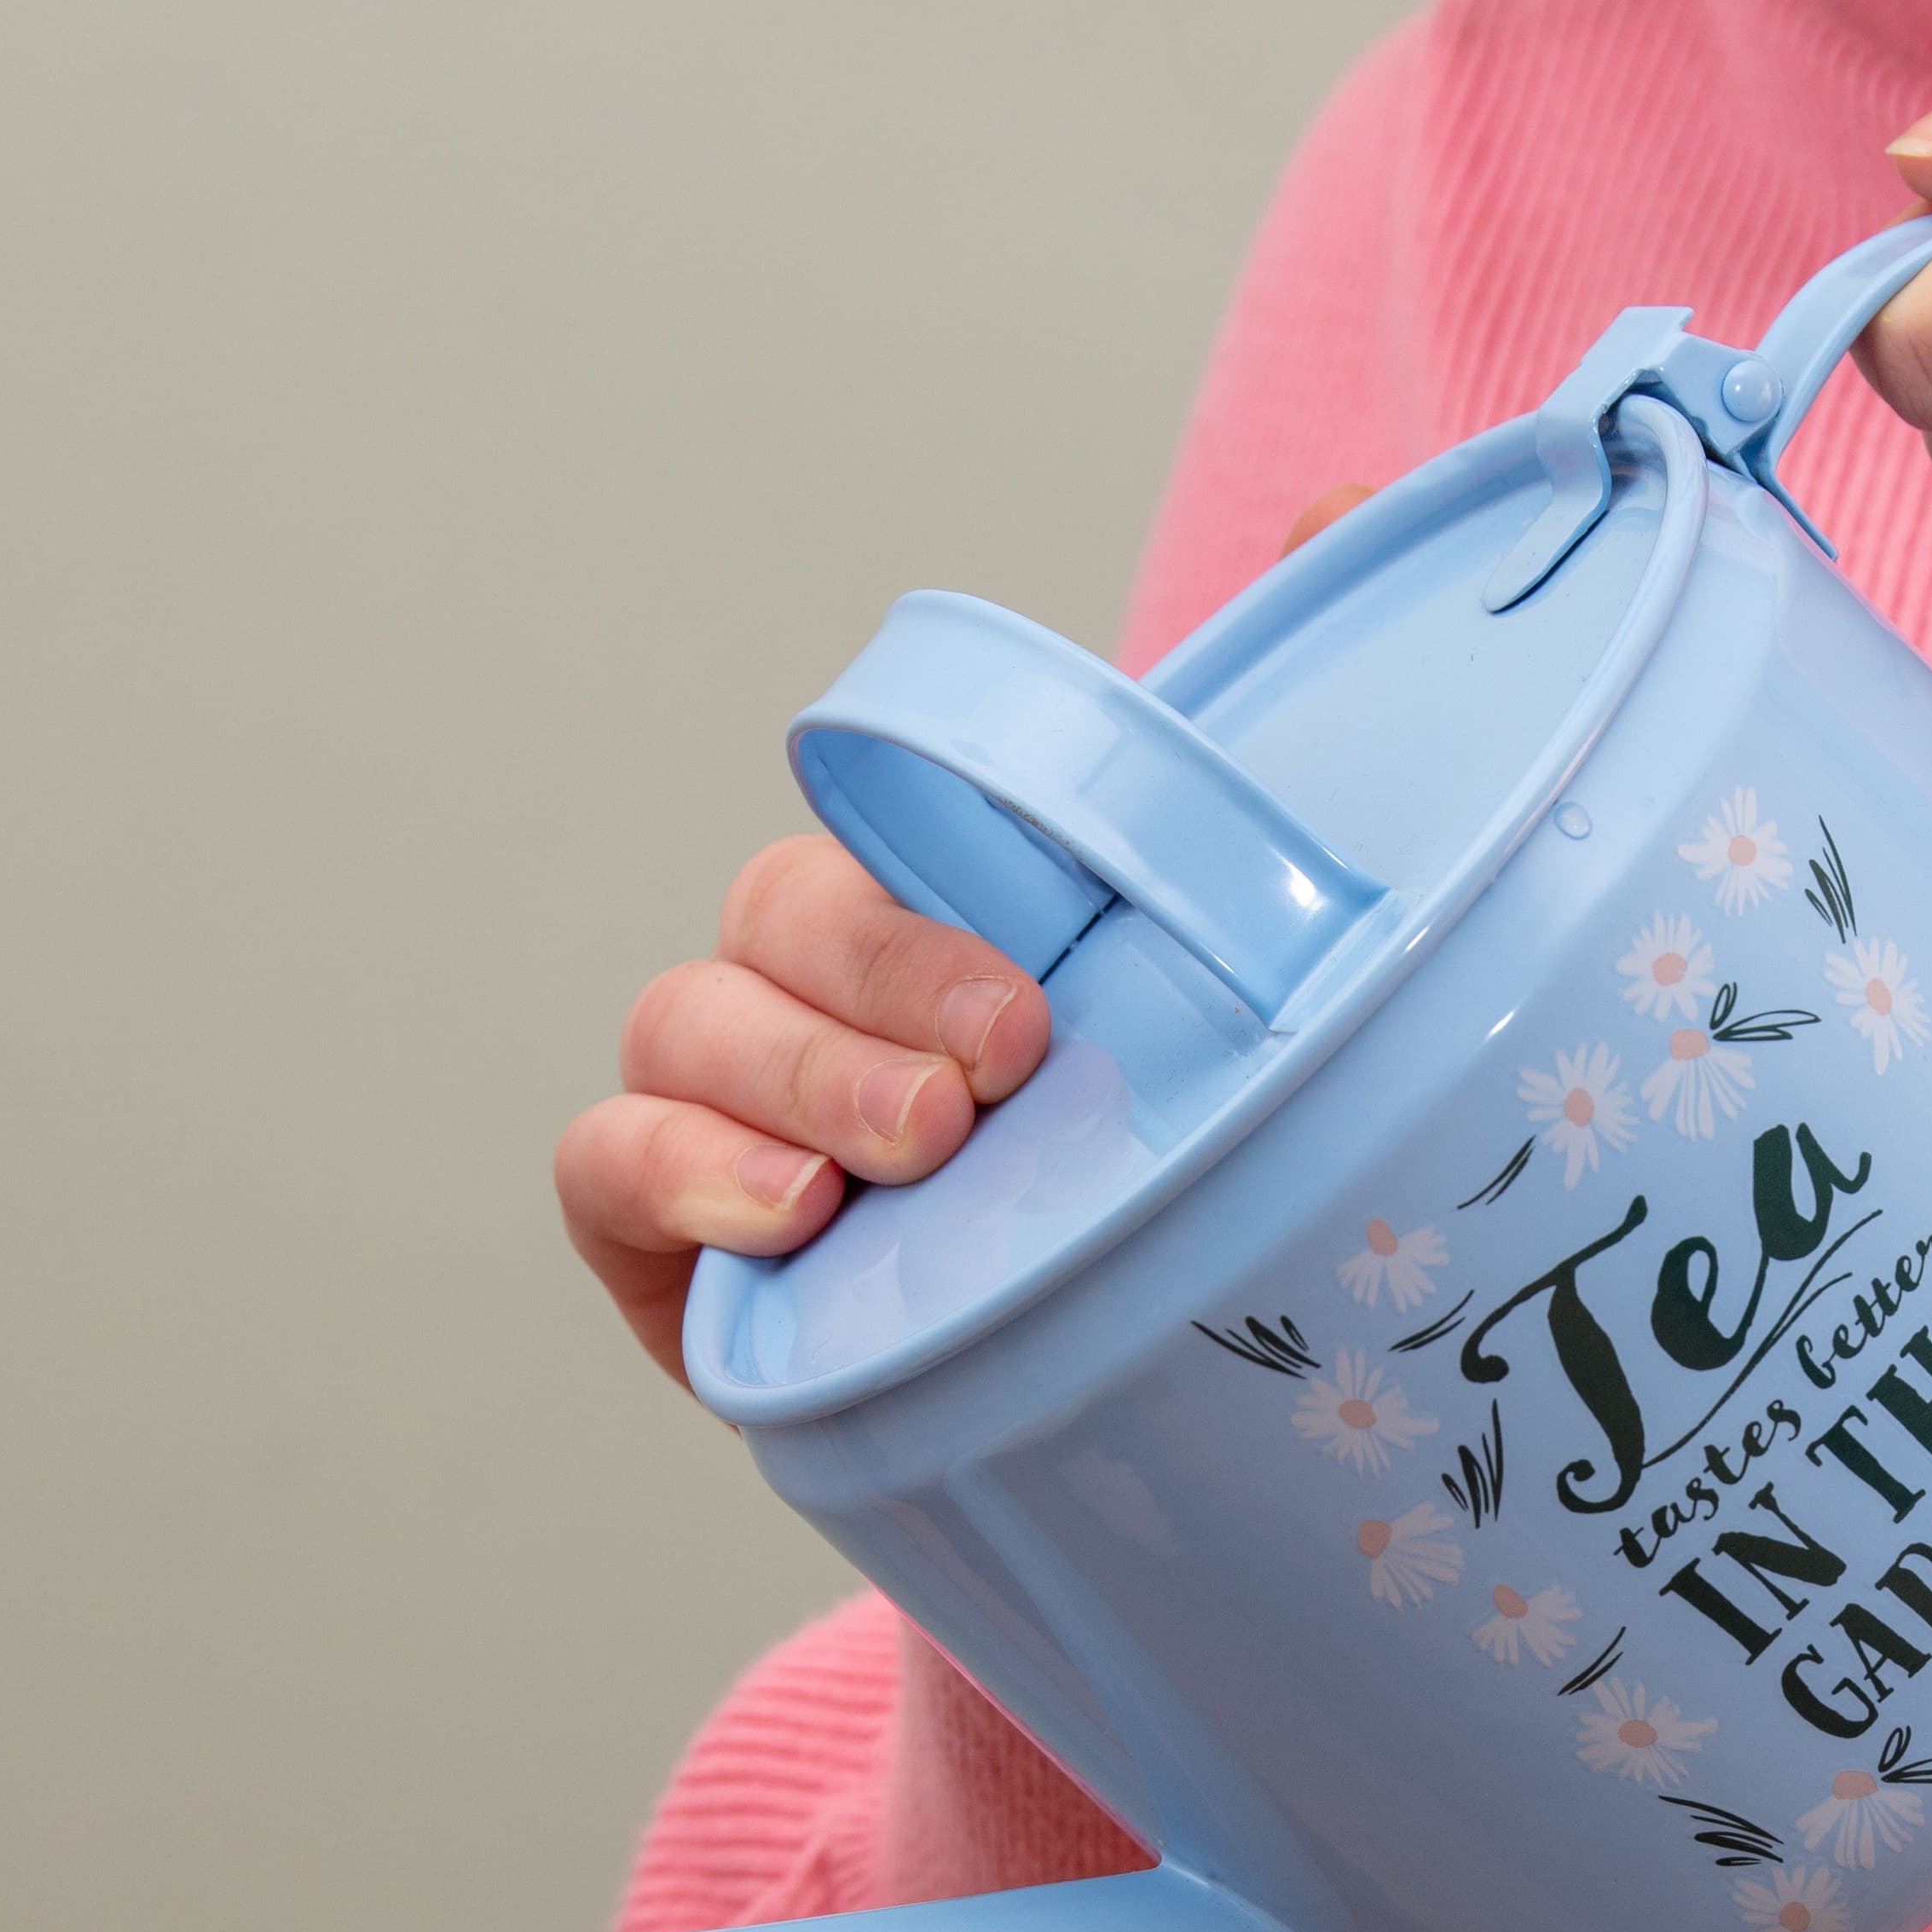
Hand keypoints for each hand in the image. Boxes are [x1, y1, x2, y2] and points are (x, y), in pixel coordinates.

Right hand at [559, 483, 1378, 1376]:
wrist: (1132, 1420)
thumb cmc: (1160, 1201)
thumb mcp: (1250, 998)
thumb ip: (1284, 757)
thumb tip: (1327, 511)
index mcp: (964, 925)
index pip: (887, 830)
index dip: (933, 890)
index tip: (1038, 1008)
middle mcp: (836, 1003)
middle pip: (780, 914)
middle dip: (873, 985)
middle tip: (993, 1078)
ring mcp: (741, 1116)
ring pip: (684, 1024)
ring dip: (786, 1079)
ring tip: (899, 1165)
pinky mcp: (670, 1243)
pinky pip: (604, 1166)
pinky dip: (676, 1173)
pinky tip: (785, 1225)